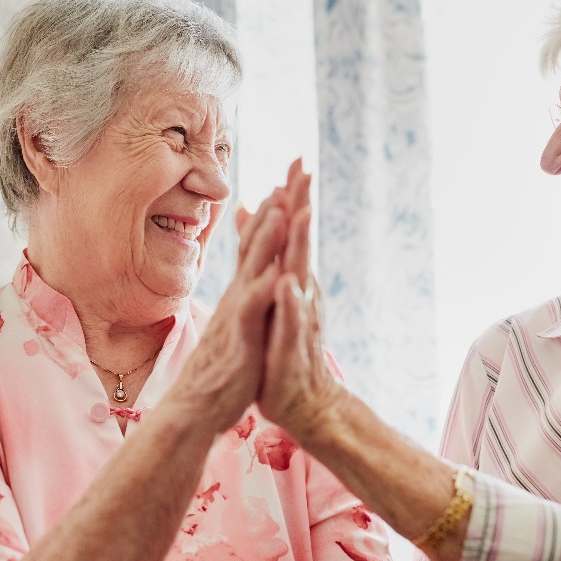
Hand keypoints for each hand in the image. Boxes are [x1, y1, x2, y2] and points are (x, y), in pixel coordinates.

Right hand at [160, 196, 288, 433]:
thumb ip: (245, 288)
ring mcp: (237, 316)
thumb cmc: (225, 364)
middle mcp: (240, 295)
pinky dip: (263, 293)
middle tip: (295, 171)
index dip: (276, 208)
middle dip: (278, 206)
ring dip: (267, 240)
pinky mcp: (238, 341)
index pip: (261, 241)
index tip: (292, 176)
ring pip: (253, 271)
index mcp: (245, 290)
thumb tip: (255, 266)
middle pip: (259, 242)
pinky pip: (251, 314)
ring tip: (283, 209)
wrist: (198, 407)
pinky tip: (277, 276)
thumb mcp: (239, 320)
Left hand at [255, 179, 346, 441]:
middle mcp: (299, 294)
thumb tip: (255, 211)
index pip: (293, 232)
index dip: (294, 197)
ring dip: (299, 246)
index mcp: (291, 281)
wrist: (302, 401)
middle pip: (300, 242)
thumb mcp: (269, 295)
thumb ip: (265, 253)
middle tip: (305, 169)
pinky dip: (290, 302)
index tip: (295, 159)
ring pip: (298, 276)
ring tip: (300, 214)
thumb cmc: (281, 348)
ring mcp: (297, 320)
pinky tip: (287, 284)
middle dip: (302, 206)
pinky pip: (290, 322)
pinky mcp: (289, 347)